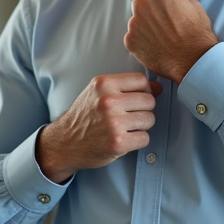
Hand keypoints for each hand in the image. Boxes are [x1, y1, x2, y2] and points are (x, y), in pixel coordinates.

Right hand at [35, 73, 162, 183]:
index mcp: (103, 84)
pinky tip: (124, 138)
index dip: (143, 91)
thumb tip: (158, 88)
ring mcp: (113, 122)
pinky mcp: (118, 142)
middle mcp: (108, 101)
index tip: (135, 100)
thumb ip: (126, 87)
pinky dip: (137, 141)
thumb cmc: (85, 116)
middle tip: (129, 116)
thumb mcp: (98, 92)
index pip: (141, 80)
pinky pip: (145, 138)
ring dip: (141, 126)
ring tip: (126, 127)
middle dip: (143, 109)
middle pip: (149, 100)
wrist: (65, 142)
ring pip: (150, 119)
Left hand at [124, 0, 218, 83]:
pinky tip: (155, 46)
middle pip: (140, 3)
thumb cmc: (197, 33)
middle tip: (162, 22)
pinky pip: (133, 36)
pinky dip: (141, 40)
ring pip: (136, 20)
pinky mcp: (130, 40)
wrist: (193, 61)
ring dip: (144, 26)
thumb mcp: (193, 5)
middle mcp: (142, 5)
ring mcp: (133, 23)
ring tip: (160, 37)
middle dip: (148, 10)